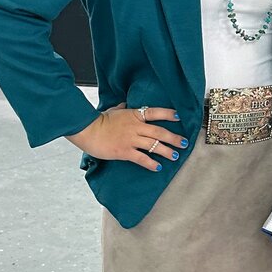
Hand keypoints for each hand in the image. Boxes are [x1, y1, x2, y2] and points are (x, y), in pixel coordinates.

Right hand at [67, 106, 186, 171]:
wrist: (87, 130)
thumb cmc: (99, 120)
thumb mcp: (113, 110)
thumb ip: (122, 108)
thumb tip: (124, 104)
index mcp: (134, 115)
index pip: (155, 112)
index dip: (168, 114)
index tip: (179, 117)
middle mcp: (135, 127)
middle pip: (160, 132)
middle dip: (174, 138)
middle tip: (184, 143)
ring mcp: (131, 139)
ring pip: (154, 145)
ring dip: (167, 151)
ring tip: (175, 156)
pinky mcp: (125, 152)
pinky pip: (142, 158)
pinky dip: (151, 163)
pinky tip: (157, 167)